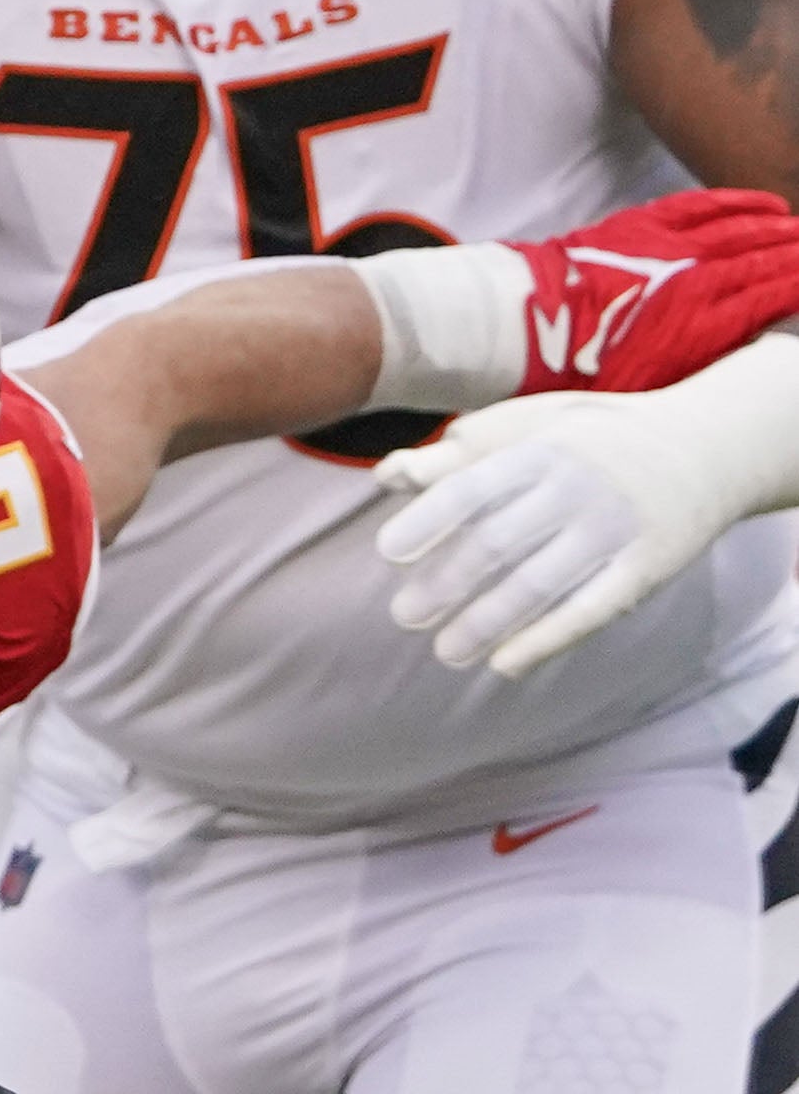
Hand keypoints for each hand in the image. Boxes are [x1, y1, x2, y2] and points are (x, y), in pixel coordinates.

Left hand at [375, 337, 798, 677]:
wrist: (706, 447)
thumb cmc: (589, 441)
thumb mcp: (532, 428)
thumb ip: (461, 456)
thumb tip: (387, 475)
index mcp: (541, 453)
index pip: (473, 489)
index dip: (427, 521)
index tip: (388, 552)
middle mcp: (577, 489)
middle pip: (496, 543)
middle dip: (445, 584)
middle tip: (405, 615)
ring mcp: (615, 528)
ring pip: (538, 584)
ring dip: (485, 623)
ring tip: (447, 652)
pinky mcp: (647, 565)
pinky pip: (590, 610)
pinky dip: (544, 641)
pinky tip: (504, 665)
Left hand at [502, 187, 798, 392]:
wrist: (519, 330)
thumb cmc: (579, 374)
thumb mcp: (647, 389)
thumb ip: (700, 364)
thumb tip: (738, 351)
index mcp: (702, 325)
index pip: (777, 297)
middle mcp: (698, 280)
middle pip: (770, 260)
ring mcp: (673, 247)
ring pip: (747, 229)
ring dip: (783, 229)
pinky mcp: (646, 224)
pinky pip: (707, 205)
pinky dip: (742, 202)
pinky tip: (769, 204)